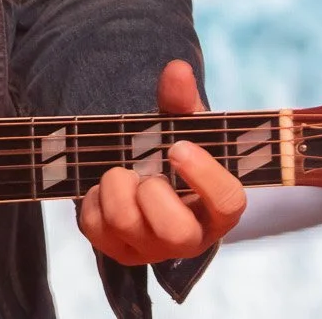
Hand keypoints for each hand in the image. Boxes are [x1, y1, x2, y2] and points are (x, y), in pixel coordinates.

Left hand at [77, 59, 245, 266]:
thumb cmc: (171, 153)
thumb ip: (180, 101)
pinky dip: (93, 197)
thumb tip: (177, 69)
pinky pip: (95, 226)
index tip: (178, 146)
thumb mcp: (181, 126)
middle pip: (175, 232)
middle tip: (146, 172)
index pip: (228, 203)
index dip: (204, 175)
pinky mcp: (115, 251)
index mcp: (218, 208)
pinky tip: (106, 188)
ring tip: (123, 172)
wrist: (141, 176)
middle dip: (151, 191)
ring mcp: (150, 249)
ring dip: (116, 184)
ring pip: (125, 224)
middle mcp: (189, 238)